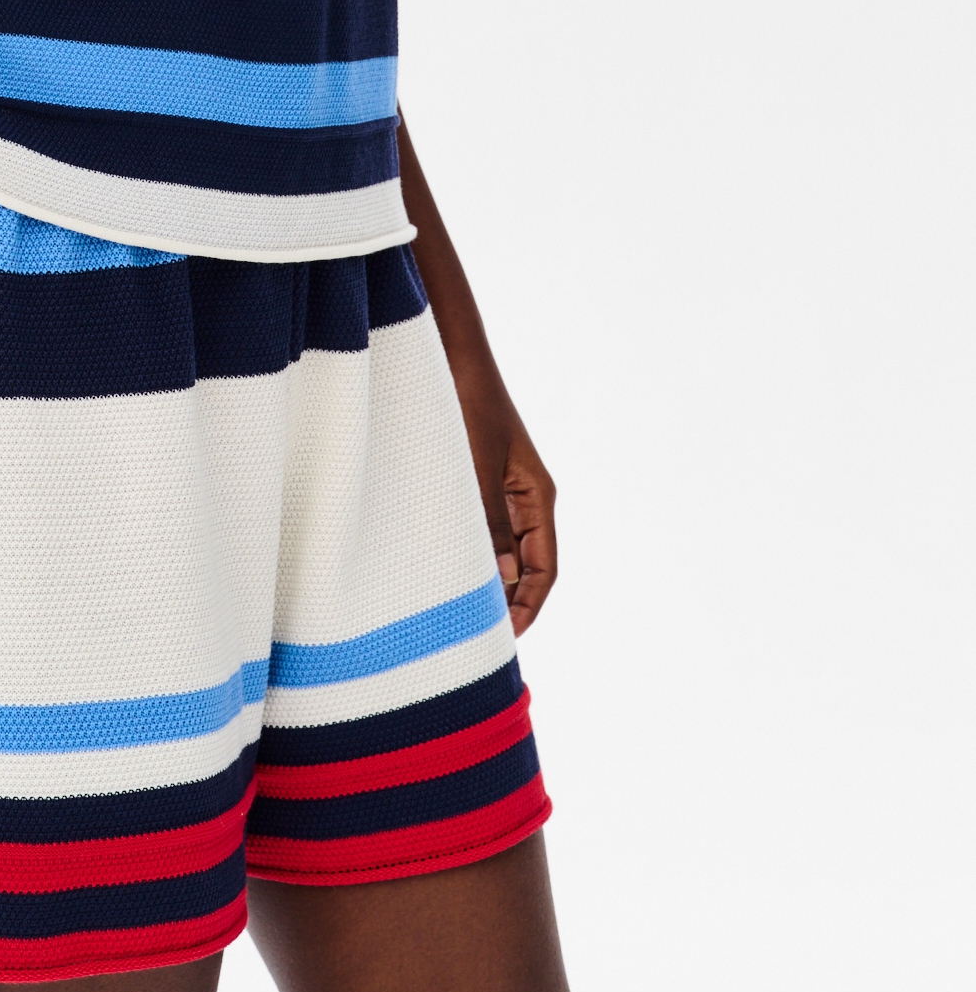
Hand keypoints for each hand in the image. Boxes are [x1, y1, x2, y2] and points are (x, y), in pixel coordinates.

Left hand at [454, 376, 558, 635]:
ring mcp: (501, 489)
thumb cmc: (467, 402)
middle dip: (510, 602)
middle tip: (478, 638)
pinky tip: (445, 570)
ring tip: (460, 614)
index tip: (507, 637)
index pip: (546, 567)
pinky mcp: (477, 480)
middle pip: (527, 565)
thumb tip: (506, 579)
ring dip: (488, 580)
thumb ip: (488, 522)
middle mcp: (524, 497)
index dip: (530, 605)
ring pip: (503, 548)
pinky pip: (481, 528)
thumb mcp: (475, 467)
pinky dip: (471, 553)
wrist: (450, 353)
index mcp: (537, 496)